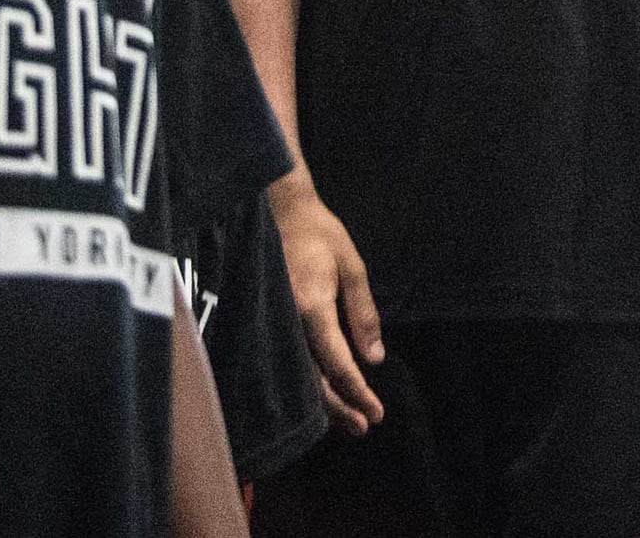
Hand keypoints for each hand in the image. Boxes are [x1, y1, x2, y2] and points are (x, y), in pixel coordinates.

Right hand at [269, 173, 385, 436]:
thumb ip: (363, 315)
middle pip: (312, 380)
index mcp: (311, 307)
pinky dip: (302, 385)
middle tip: (364, 427)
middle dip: (339, 407)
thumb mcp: (352, 267)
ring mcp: (271, 324)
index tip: (376, 413)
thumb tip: (374, 359)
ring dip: (322, 402)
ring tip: (346, 422)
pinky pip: (285, 362)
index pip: (337, 362)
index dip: (357, 391)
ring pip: (295, 376)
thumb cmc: (319, 235)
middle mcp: (286, 322)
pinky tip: (316, 397)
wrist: (277, 211)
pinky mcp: (264, 323)